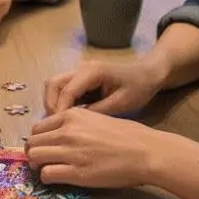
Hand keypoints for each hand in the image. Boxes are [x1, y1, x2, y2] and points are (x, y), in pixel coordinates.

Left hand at [25, 107, 160, 188]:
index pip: (38, 127)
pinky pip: (47, 174)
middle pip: (32, 142)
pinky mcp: (77, 172)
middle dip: (34, 152)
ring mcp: (70, 151)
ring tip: (47, 169)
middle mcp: (67, 131)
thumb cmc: (128, 135)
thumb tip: (59, 134)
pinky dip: (47, 177)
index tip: (45, 147)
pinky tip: (57, 178)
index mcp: (72, 115)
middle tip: (43, 161)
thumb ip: (76, 123)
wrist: (146, 152)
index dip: (40, 139)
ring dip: (37, 165)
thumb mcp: (97, 118)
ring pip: (35, 156)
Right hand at [44, 60, 161, 115]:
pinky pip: (63, 89)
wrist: (148, 74)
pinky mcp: (81, 79)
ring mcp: (79, 72)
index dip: (60, 110)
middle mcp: (81, 69)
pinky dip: (60, 102)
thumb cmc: (138, 88)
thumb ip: (97, 112)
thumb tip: (74, 124)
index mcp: (92, 72)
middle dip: (50, 104)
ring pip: (54, 85)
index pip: (66, 90)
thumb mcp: (121, 104)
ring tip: (60, 123)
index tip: (59, 129)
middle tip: (55, 126)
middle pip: (52, 83)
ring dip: (52, 103)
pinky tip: (68, 118)